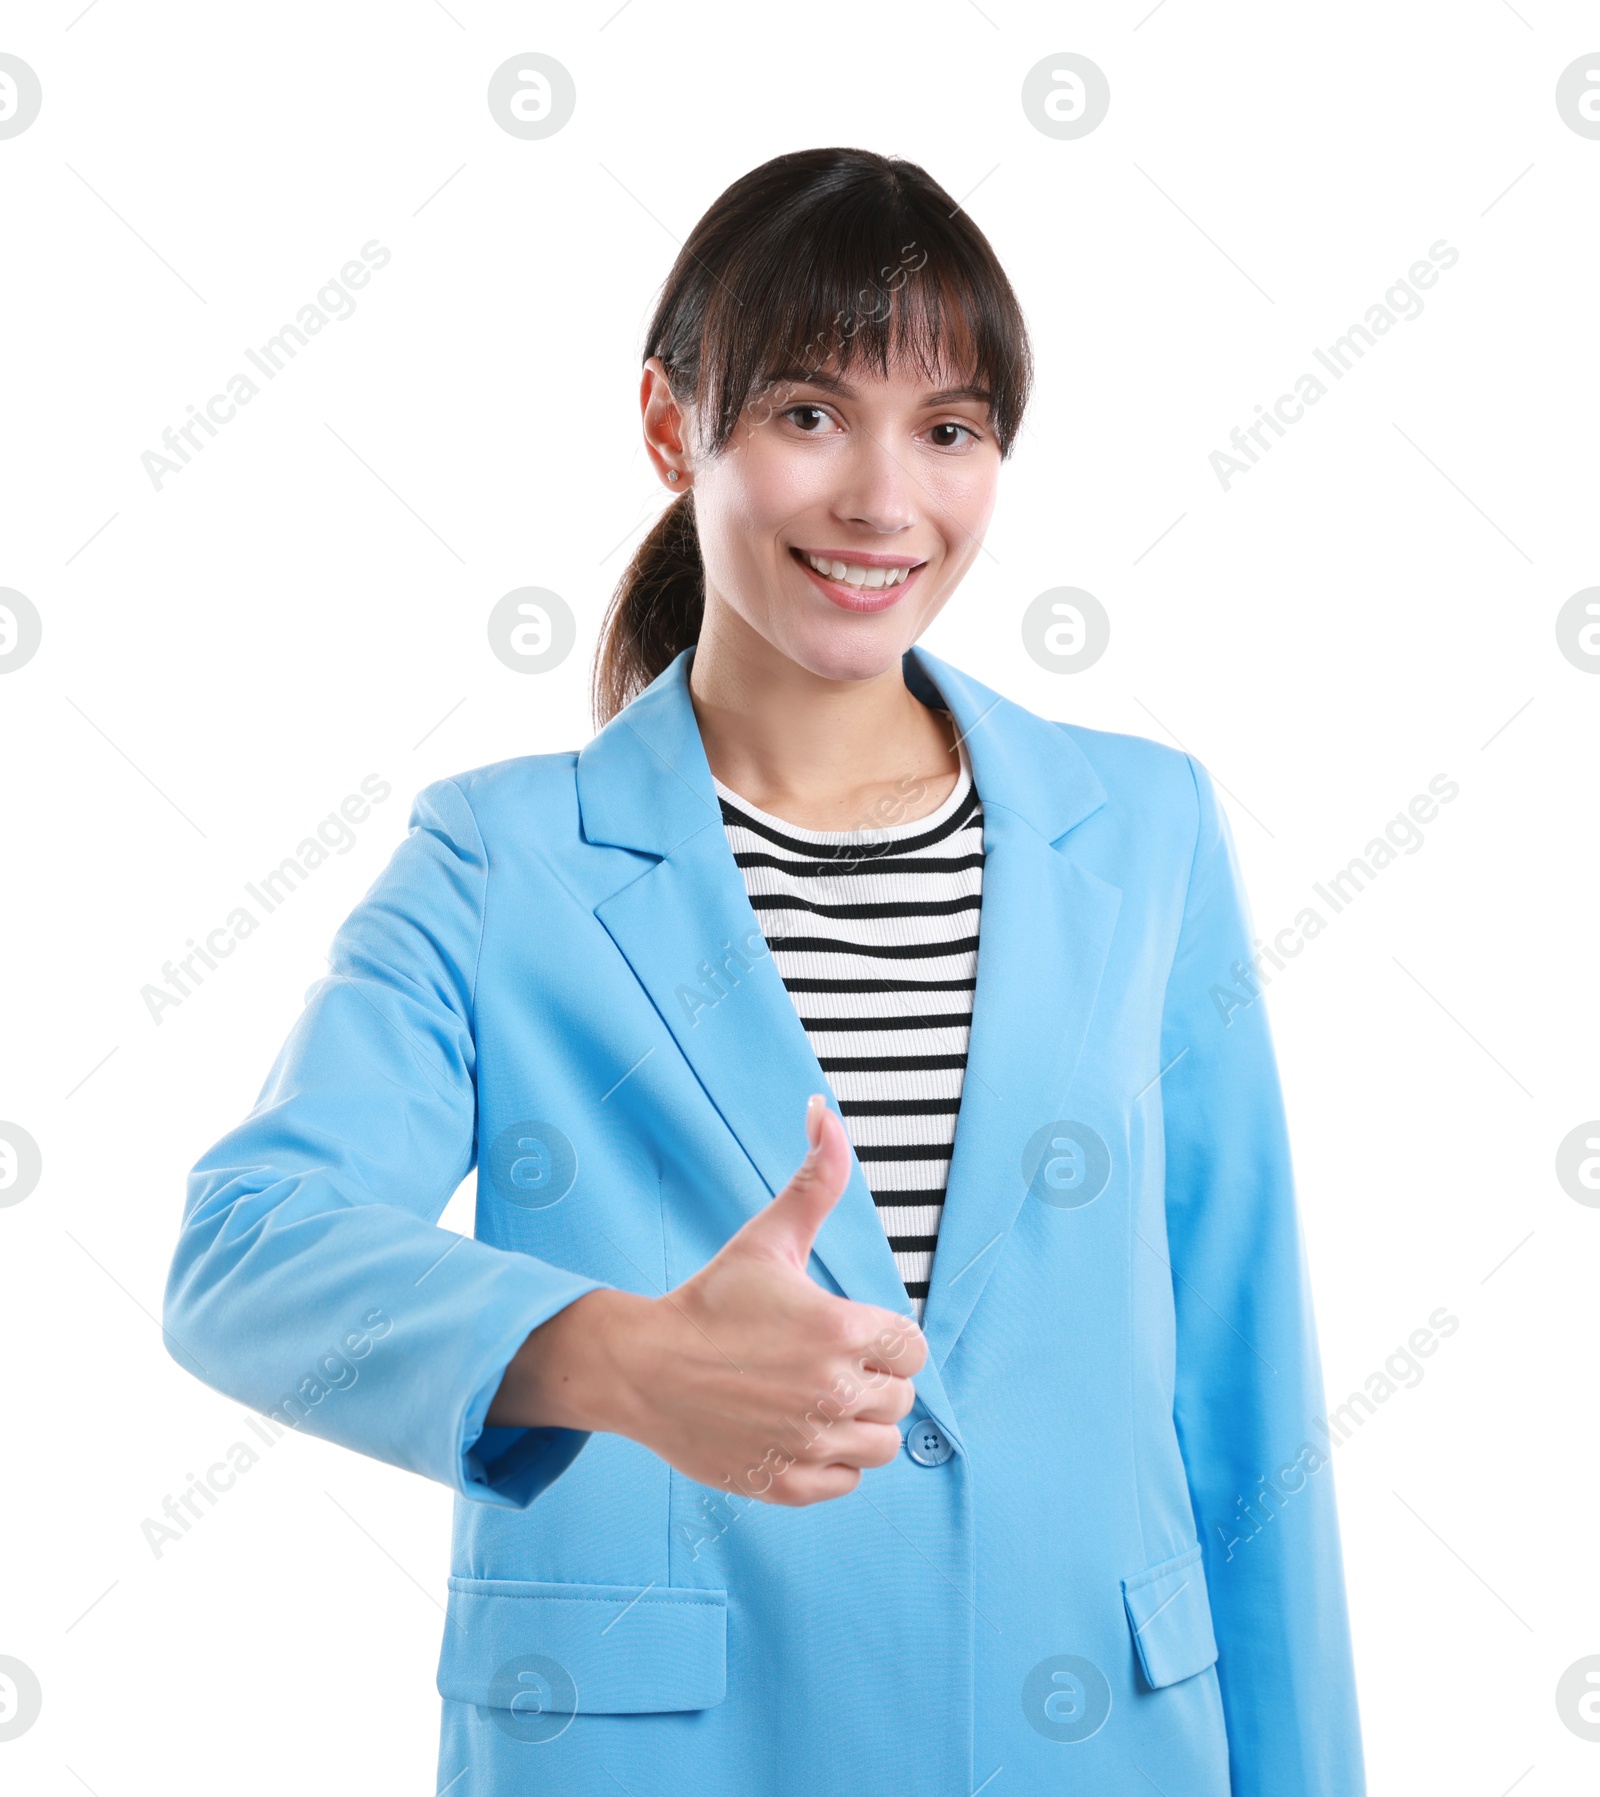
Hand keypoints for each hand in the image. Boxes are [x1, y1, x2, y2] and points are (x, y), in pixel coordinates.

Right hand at [496, 1094, 926, 1505]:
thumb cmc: (708, 1301)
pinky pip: (847, 1482)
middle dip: (873, 1378)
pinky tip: (800, 1430)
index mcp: (842, 1332)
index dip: (884, 1337)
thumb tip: (827, 1112)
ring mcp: (811, 1444)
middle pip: (901, 1398)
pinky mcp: (786, 1484)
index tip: (846, 1330)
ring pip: (882, 1446)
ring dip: (860, 1423)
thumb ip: (815, 1178)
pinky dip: (832, 1462)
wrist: (642, 1367)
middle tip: (824, 1361)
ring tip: (818, 1397)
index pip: (912, 1348)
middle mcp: (834, 1393)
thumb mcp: (768, 1236)